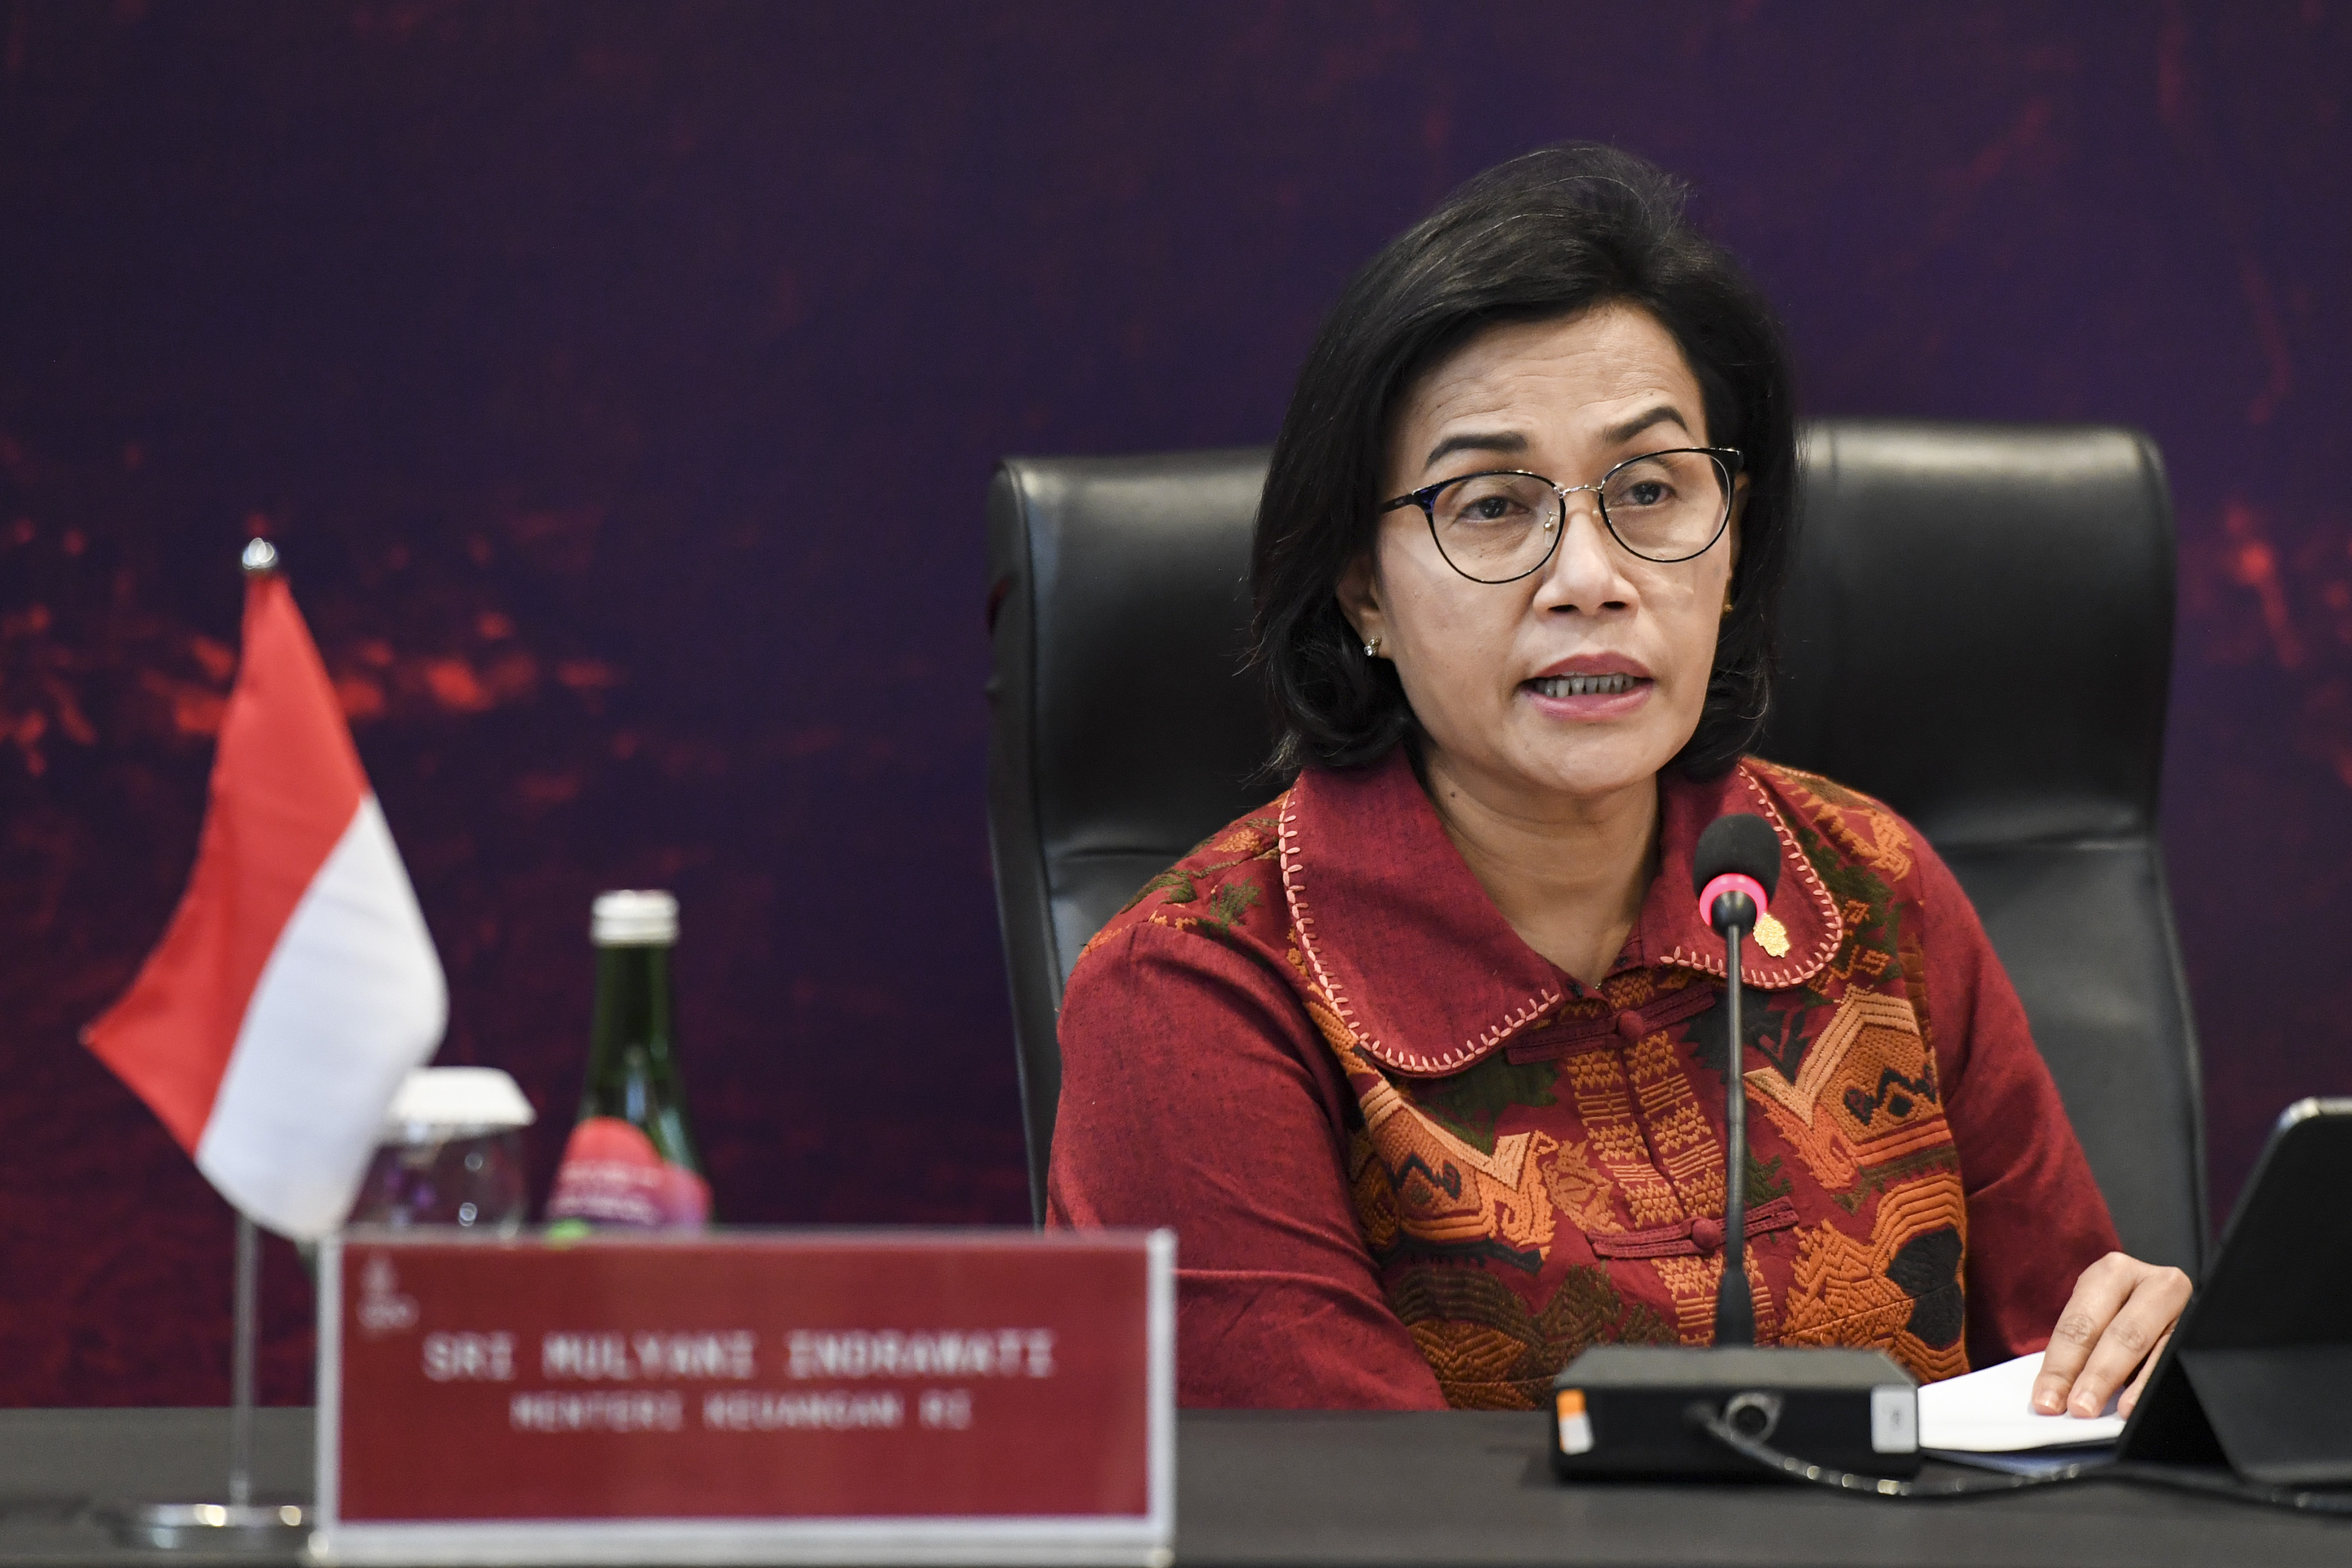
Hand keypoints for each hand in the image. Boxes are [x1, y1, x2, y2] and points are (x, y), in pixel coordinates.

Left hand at [2031, 1251, 2191, 1417]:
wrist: (2174, 1302)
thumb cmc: (2125, 1314)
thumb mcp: (2101, 1317)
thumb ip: (2083, 1350)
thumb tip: (2057, 1395)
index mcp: (2113, 1273)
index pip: (2080, 1323)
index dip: (2060, 1366)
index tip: (2046, 1402)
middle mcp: (2152, 1282)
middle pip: (2120, 1333)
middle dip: (2096, 1375)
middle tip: (2079, 1409)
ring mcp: (2186, 1305)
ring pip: (2155, 1346)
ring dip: (2132, 1385)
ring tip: (2116, 1412)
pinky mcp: (2206, 1326)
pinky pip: (2179, 1357)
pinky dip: (2157, 1383)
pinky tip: (2144, 1403)